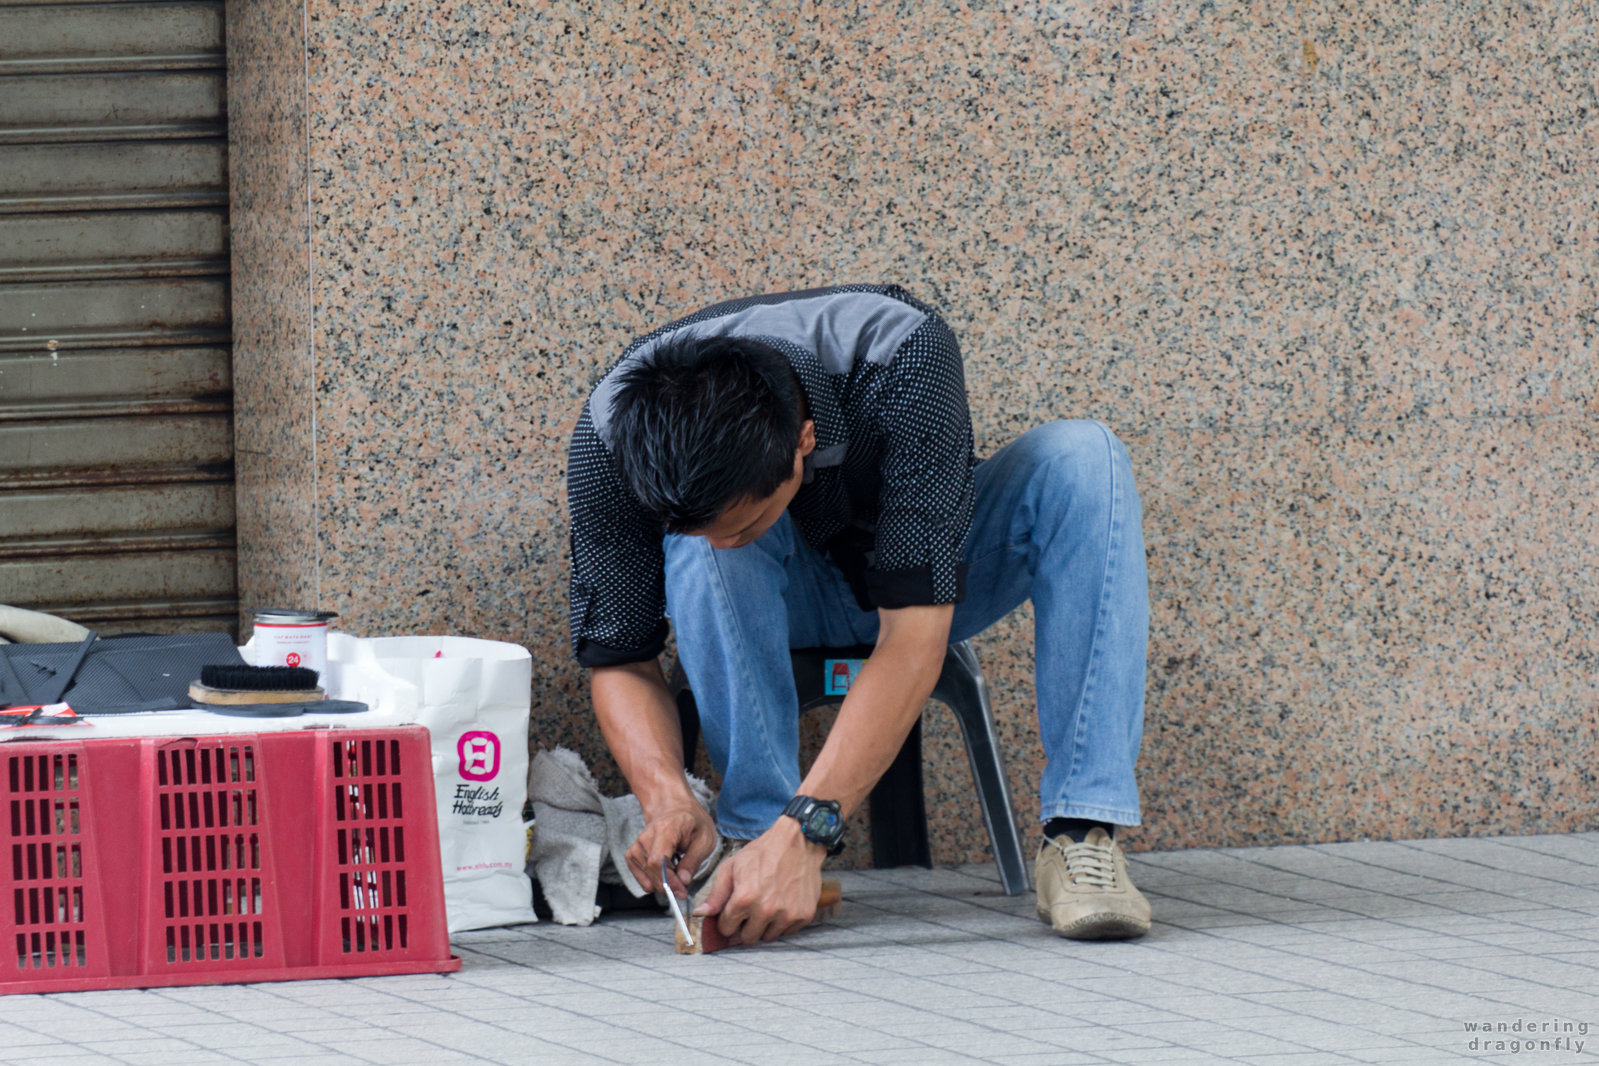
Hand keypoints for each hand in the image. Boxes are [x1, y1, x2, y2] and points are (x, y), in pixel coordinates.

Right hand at [626, 802, 717, 897]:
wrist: (675, 810)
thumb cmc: (691, 822)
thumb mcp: (704, 839)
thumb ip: (694, 860)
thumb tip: (683, 881)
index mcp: (665, 829)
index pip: (658, 861)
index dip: (669, 881)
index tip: (681, 891)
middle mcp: (646, 837)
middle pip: (651, 871)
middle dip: (669, 885)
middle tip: (683, 887)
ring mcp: (637, 846)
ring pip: (646, 877)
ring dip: (663, 882)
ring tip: (676, 869)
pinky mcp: (632, 854)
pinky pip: (641, 878)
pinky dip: (653, 881)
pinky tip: (665, 871)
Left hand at [694, 817, 825, 945]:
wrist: (797, 841)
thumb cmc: (763, 852)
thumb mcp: (732, 867)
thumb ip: (716, 894)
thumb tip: (700, 913)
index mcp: (744, 898)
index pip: (727, 929)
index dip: (726, 921)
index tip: (731, 914)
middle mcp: (766, 910)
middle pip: (747, 938)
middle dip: (744, 927)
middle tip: (749, 911)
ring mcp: (787, 914)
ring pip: (768, 937)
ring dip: (764, 926)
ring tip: (766, 905)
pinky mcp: (804, 915)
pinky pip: (787, 932)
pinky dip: (782, 923)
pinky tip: (781, 904)